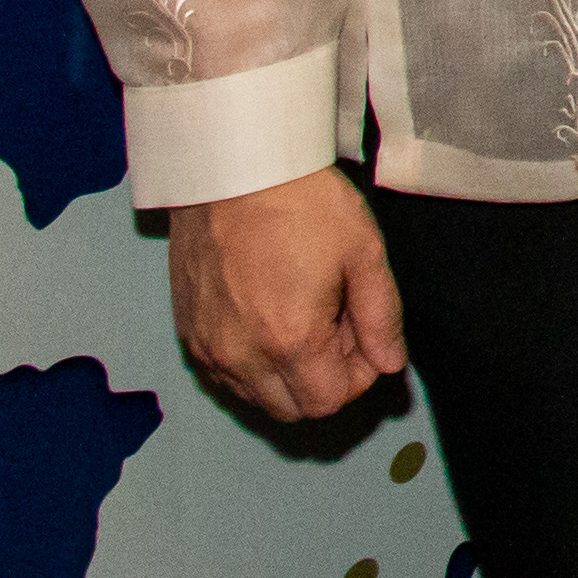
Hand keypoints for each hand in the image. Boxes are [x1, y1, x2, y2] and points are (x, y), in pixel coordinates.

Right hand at [164, 167, 406, 422]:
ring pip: (256, 397)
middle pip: (293, 409)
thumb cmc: (301, 202)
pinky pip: (224, 376)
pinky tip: (268, 317)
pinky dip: (252, 364)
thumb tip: (390, 364)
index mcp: (290, 340)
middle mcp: (241, 356)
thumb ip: (382, 318)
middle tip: (338, 324)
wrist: (234, 168)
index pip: (331, 401)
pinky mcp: (188, 331)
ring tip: (304, 315)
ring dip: (288, 375)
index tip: (364, 334)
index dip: (358, 376)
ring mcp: (208, 346)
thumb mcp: (364, 253)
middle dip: (325, 379)